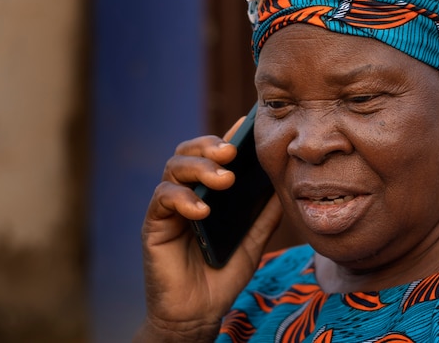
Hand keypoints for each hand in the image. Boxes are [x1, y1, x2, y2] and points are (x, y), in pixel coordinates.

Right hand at [134, 118, 282, 341]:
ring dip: (199, 168)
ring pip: (173, 167)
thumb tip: (284, 185)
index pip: (214, 156)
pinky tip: (203, 210)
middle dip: (209, 146)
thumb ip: (265, 215)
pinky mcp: (154, 224)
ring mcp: (169, 206)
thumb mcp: (253, 241)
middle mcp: (186, 192)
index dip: (227, 137)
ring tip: (224, 179)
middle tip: (232, 152)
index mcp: (209, 191)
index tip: (247, 126)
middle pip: (189, 152)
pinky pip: (162, 199)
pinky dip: (182, 198)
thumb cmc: (223, 274)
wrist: (199, 313)